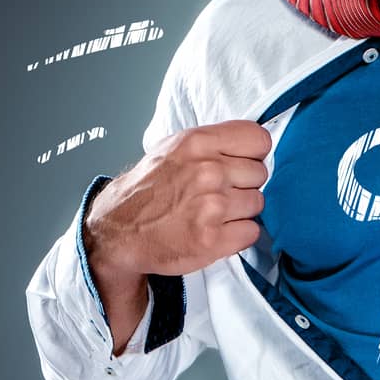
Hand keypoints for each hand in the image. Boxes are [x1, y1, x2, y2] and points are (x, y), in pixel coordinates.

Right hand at [84, 120, 271, 280]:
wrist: (119, 230)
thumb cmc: (149, 189)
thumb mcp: (175, 147)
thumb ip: (214, 142)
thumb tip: (251, 146)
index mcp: (198, 143)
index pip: (259, 140)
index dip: (253, 154)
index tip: (240, 164)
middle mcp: (207, 172)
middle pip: (260, 174)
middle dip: (243, 184)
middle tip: (218, 192)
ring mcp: (210, 207)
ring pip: (257, 203)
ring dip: (240, 211)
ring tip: (213, 213)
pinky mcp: (212, 240)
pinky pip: (252, 231)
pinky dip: (238, 235)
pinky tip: (215, 230)